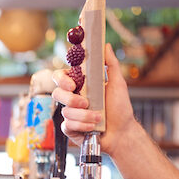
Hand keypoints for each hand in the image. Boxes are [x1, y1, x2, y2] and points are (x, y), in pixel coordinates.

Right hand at [51, 42, 143, 157]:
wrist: (122, 133)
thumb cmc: (120, 109)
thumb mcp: (118, 83)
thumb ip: (111, 64)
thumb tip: (106, 45)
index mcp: (81, 86)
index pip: (61, 77)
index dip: (61, 79)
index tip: (72, 84)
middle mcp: (73, 99)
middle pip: (56, 93)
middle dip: (71, 99)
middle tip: (85, 102)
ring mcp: (70, 114)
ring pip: (65, 111)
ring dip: (84, 115)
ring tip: (98, 117)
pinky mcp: (70, 129)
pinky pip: (67, 125)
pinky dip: (82, 126)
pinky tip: (93, 127)